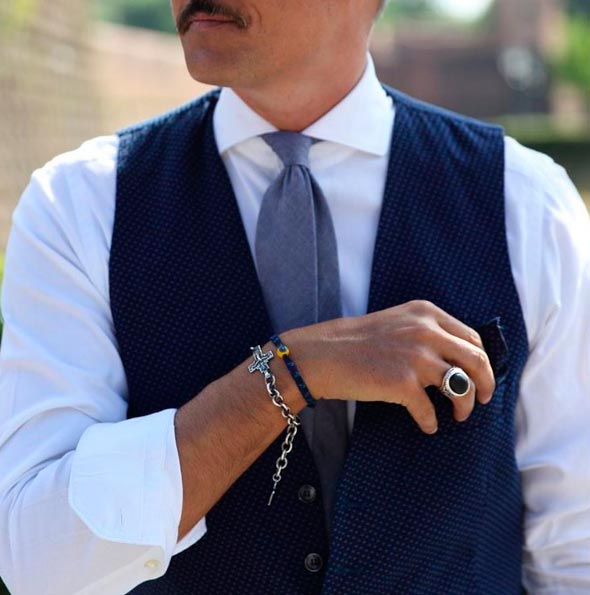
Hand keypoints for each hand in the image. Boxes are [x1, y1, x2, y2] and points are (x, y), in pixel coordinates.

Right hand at [283, 300, 495, 433]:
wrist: (322, 354)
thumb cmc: (355, 341)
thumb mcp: (397, 322)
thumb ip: (427, 332)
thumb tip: (457, 359)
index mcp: (426, 313)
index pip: (472, 337)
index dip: (482, 361)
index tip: (480, 377)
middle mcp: (426, 331)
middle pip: (477, 361)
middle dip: (486, 384)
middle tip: (482, 400)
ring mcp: (416, 357)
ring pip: (462, 387)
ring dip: (465, 406)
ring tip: (457, 416)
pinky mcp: (402, 383)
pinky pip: (430, 410)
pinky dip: (431, 422)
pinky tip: (426, 426)